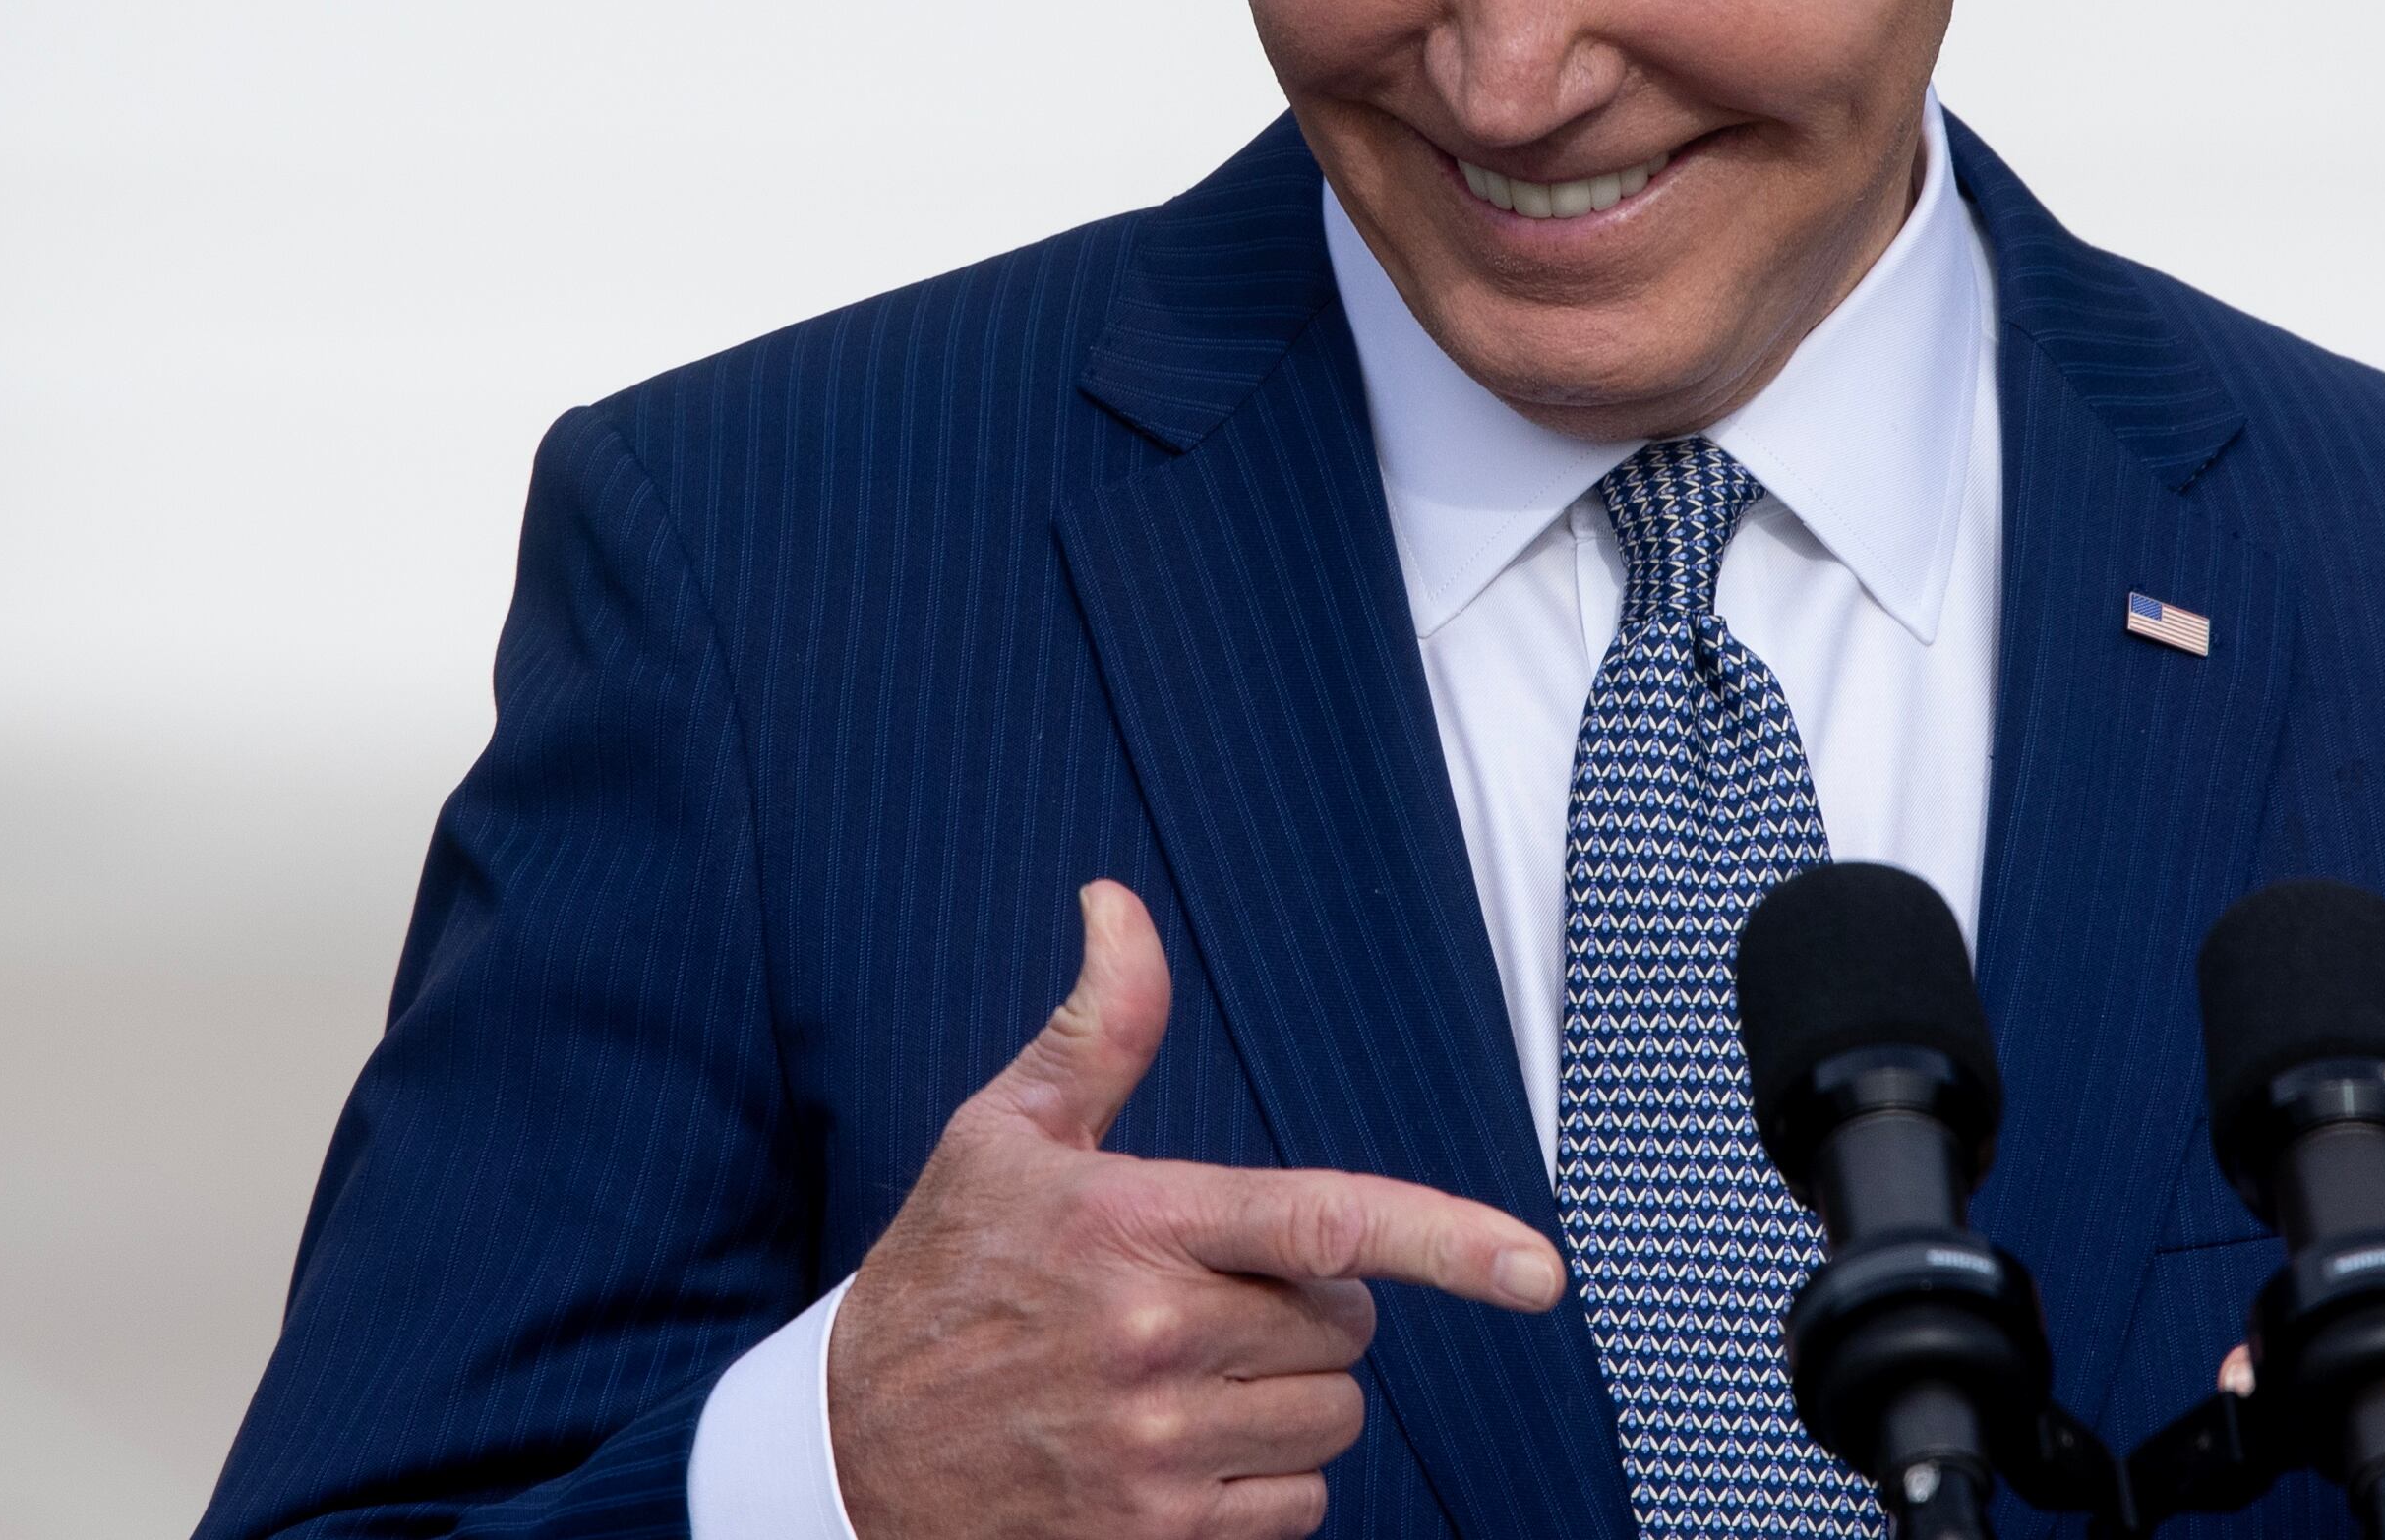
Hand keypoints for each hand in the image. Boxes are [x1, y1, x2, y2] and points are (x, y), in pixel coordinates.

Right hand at [828, 881, 1566, 1539]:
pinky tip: (1175, 1457)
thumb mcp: (1003, 1140)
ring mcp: (1154, 1454)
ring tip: (1183, 1383)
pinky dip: (1260, 1487)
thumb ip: (1097, 1027)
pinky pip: (1294, 1511)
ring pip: (1329, 1422)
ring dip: (1288, 1404)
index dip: (1449, 1242)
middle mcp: (1153, 1342)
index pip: (1325, 1224)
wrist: (844, 1455)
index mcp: (1134, 1226)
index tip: (1539, 1269)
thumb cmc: (942, 1278)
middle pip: (1344, 1328)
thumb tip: (1119, 904)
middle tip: (1205, 1304)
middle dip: (1305, 1313)